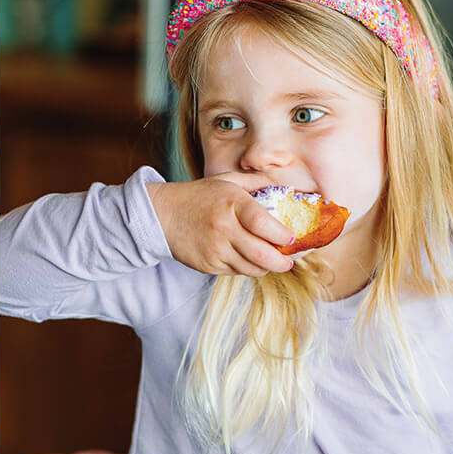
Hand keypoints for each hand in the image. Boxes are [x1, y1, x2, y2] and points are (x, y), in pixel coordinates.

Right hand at [146, 173, 294, 276]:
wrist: (162, 215)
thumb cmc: (198, 196)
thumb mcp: (226, 181)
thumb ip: (256, 182)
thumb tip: (287, 187)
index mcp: (232, 204)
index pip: (263, 224)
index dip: (282, 235)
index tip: (290, 238)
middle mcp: (223, 228)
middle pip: (262, 255)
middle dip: (281, 263)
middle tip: (288, 262)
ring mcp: (215, 249)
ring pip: (250, 269)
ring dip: (265, 268)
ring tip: (271, 262)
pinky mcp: (207, 264)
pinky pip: (235, 272)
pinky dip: (245, 268)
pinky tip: (247, 260)